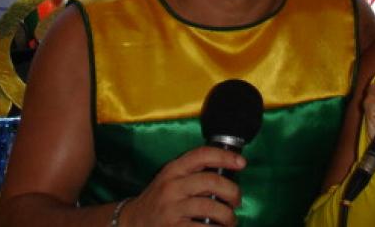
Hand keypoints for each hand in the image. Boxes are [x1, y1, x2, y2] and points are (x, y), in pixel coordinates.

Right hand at [121, 146, 244, 226]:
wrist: (133, 222)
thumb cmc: (159, 200)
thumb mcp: (171, 179)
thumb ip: (193, 173)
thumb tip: (227, 172)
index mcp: (174, 169)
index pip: (202, 154)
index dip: (225, 156)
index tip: (241, 163)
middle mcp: (172, 186)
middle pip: (211, 181)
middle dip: (232, 191)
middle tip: (236, 201)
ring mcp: (172, 208)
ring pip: (211, 207)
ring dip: (228, 216)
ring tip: (230, 220)